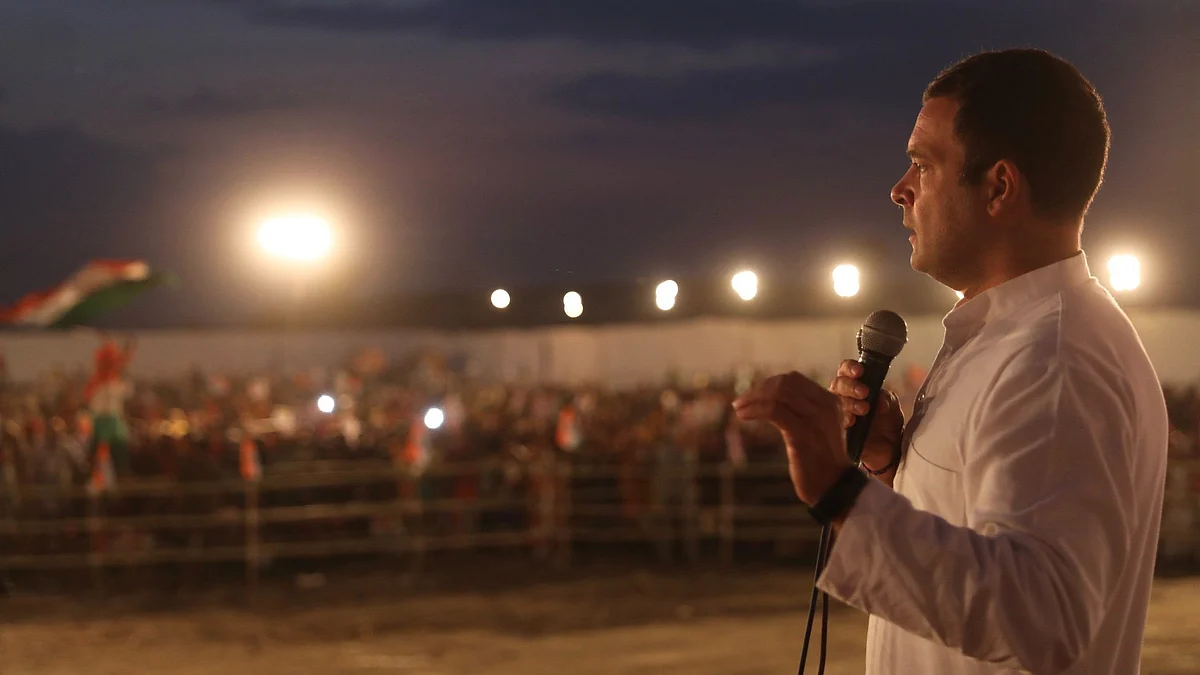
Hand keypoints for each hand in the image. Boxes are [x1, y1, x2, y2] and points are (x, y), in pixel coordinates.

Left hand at [731, 371, 852, 505]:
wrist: (833, 487)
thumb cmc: (820, 460)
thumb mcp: (817, 428)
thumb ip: (803, 411)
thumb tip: (771, 396)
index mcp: (830, 401)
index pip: (794, 379)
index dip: (769, 384)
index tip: (753, 395)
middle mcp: (825, 405)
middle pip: (784, 383)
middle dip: (758, 390)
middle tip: (741, 402)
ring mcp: (815, 418)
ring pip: (777, 394)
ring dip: (752, 399)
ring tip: (738, 408)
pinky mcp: (802, 433)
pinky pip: (773, 411)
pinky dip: (754, 410)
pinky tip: (743, 416)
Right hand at [828, 360, 904, 472]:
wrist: (890, 450)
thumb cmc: (888, 423)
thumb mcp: (892, 407)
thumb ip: (886, 398)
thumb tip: (879, 399)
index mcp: (856, 386)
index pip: (846, 371)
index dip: (850, 368)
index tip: (860, 371)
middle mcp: (844, 397)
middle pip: (838, 384)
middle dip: (850, 386)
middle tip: (864, 392)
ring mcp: (838, 413)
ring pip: (834, 401)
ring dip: (848, 403)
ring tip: (864, 409)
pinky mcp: (837, 430)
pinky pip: (833, 421)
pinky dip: (842, 419)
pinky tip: (852, 421)